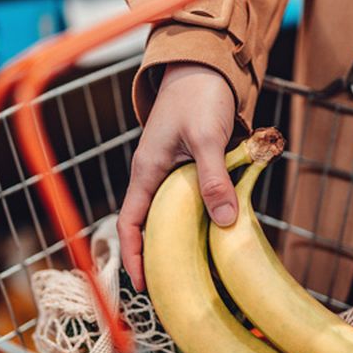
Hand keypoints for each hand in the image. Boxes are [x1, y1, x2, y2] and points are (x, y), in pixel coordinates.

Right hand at [118, 63, 236, 290]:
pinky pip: (188, 201)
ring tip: (195, 269)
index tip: (143, 285)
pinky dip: (198, 219)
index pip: (129, 223)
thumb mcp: (208, 138)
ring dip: (180, 239)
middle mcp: (153, 176)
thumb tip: (224, 221)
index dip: (133, 256)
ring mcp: (170, 172)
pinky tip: (215, 233)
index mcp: (146, 171)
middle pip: (147, 225)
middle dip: (156, 257)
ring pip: (169, 215)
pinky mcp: (188, 167)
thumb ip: (214, 179)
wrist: (206, 65)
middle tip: (174, 287)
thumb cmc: (199, 95)